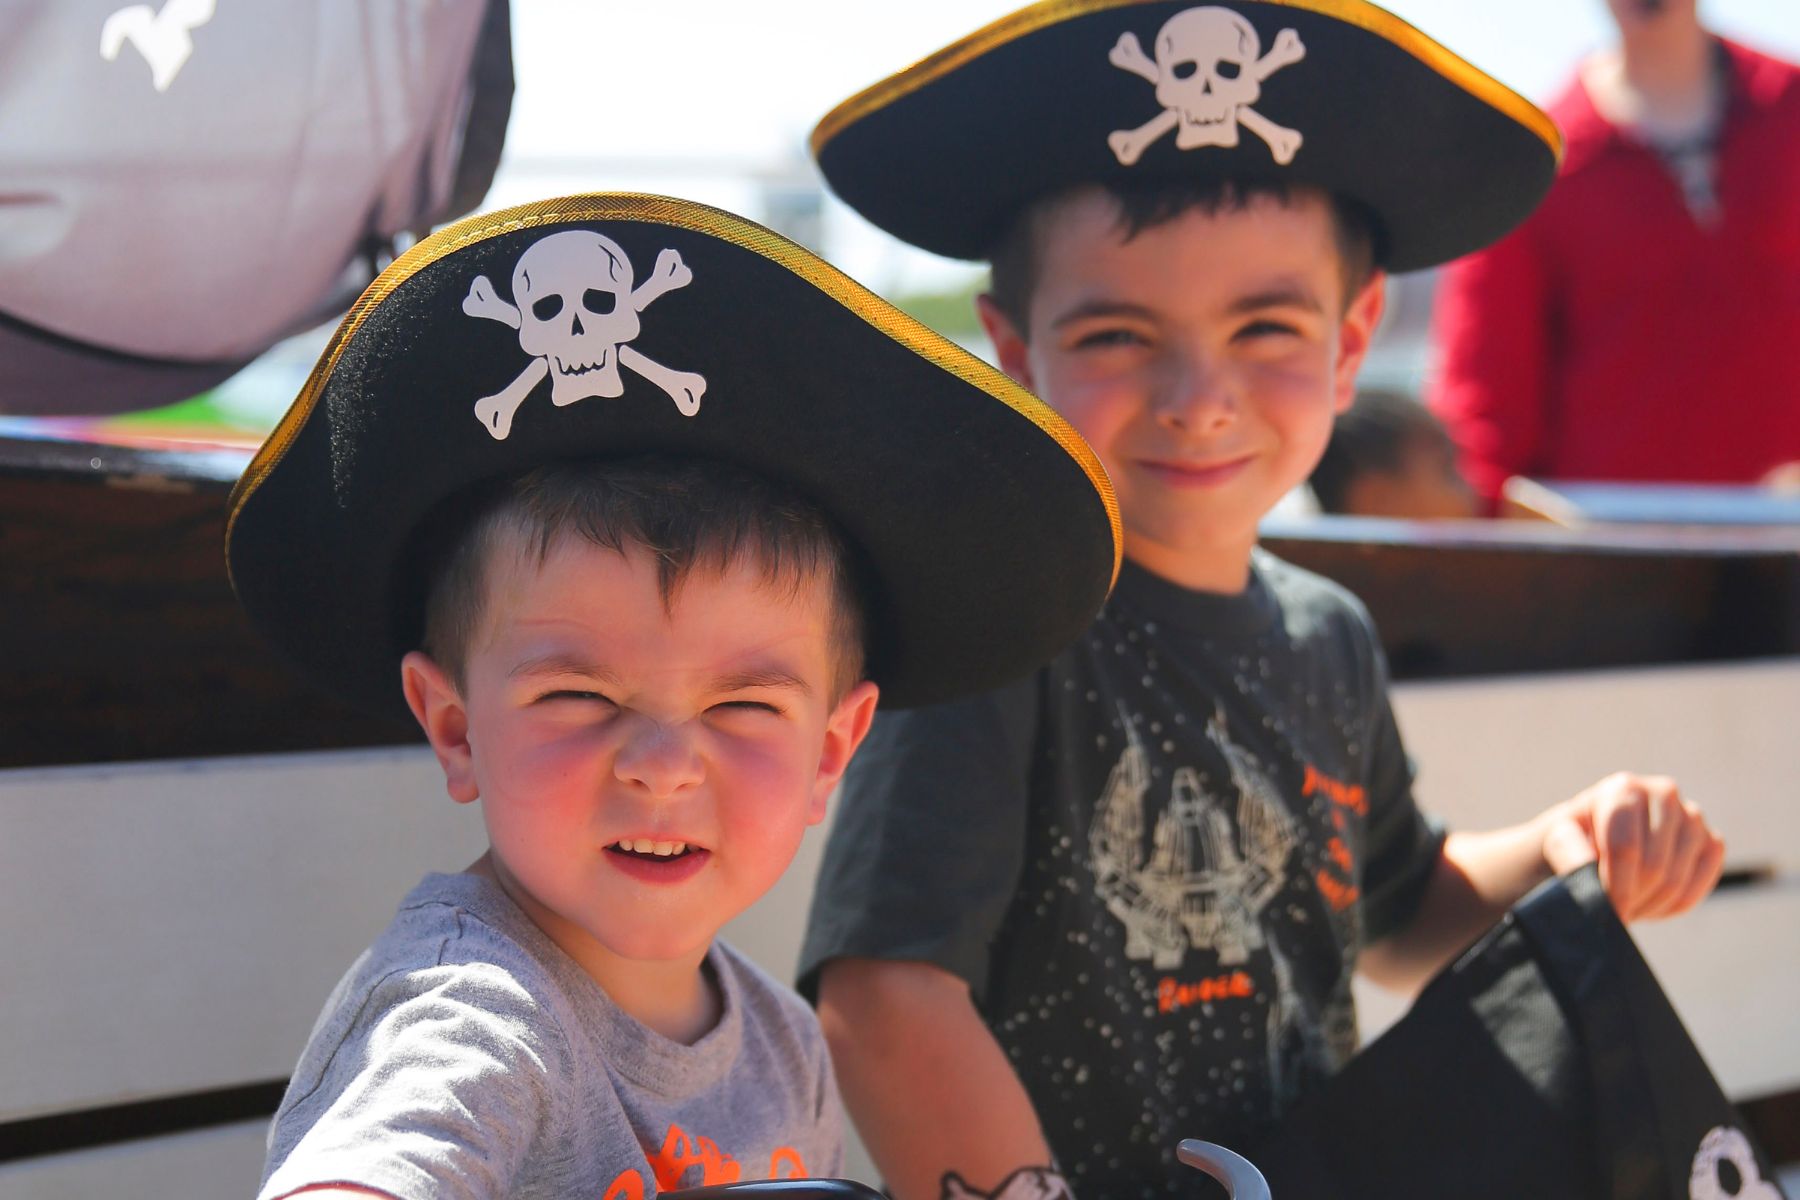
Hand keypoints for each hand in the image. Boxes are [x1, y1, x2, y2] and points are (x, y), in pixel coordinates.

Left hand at [1540, 772, 1723, 920]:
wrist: (1599, 839)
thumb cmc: (1576, 839)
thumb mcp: (1558, 840)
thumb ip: (1568, 851)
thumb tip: (1586, 870)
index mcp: (1623, 789)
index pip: (1625, 848)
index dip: (1615, 888)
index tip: (1604, 914)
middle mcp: (1663, 794)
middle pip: (1654, 867)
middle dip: (1630, 899)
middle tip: (1612, 913)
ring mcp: (1692, 817)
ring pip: (1677, 880)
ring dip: (1649, 905)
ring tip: (1626, 905)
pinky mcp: (1711, 840)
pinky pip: (1701, 884)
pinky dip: (1676, 904)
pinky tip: (1651, 902)